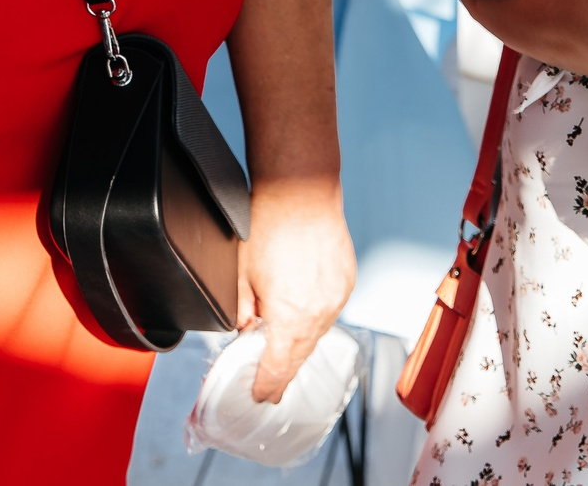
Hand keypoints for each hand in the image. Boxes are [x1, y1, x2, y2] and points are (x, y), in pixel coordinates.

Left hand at [234, 178, 354, 402]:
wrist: (300, 192)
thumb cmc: (269, 225)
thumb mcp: (242, 274)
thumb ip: (243, 310)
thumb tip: (245, 328)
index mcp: (289, 317)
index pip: (279, 367)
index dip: (268, 385)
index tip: (261, 395)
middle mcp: (318, 313)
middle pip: (301, 355)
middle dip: (284, 370)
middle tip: (272, 385)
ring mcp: (336, 298)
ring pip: (317, 333)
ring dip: (300, 341)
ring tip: (284, 345)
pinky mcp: (346, 282)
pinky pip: (329, 310)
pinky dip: (314, 316)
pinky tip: (302, 310)